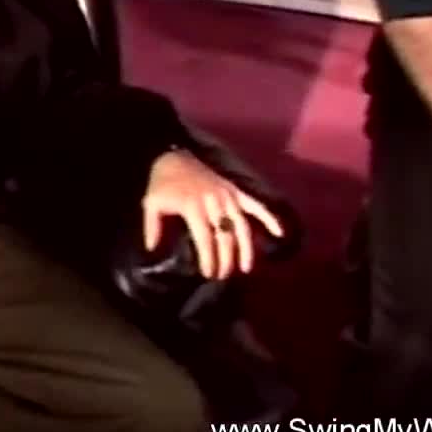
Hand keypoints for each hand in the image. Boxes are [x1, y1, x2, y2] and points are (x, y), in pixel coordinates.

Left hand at [142, 149, 284, 279]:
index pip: (205, 239)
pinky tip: (279, 233)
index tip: (209, 274)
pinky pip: (255, 204)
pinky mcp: (235, 190)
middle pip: (225, 236)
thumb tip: (152, 250)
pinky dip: (269, 217)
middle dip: (226, 259)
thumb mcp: (151, 204)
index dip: (208, 258)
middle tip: (224, 276)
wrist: (173, 156)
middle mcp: (214, 202)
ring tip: (246, 268)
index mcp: (193, 206)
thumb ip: (153, 227)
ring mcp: (227, 195)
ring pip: (242, 226)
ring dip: (246, 248)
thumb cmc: (162, 183)